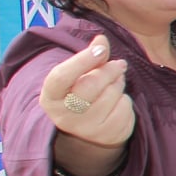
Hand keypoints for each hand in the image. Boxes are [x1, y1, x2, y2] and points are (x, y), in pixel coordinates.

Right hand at [38, 35, 133, 149]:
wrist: (86, 131)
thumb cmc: (80, 94)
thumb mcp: (77, 75)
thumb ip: (89, 56)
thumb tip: (101, 39)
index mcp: (50, 97)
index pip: (61, 76)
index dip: (82, 60)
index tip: (100, 48)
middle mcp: (64, 116)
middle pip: (90, 85)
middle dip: (109, 70)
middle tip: (119, 64)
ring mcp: (86, 129)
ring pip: (111, 95)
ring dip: (118, 83)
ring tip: (114, 83)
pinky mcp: (108, 135)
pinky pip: (125, 108)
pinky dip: (125, 100)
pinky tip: (117, 101)